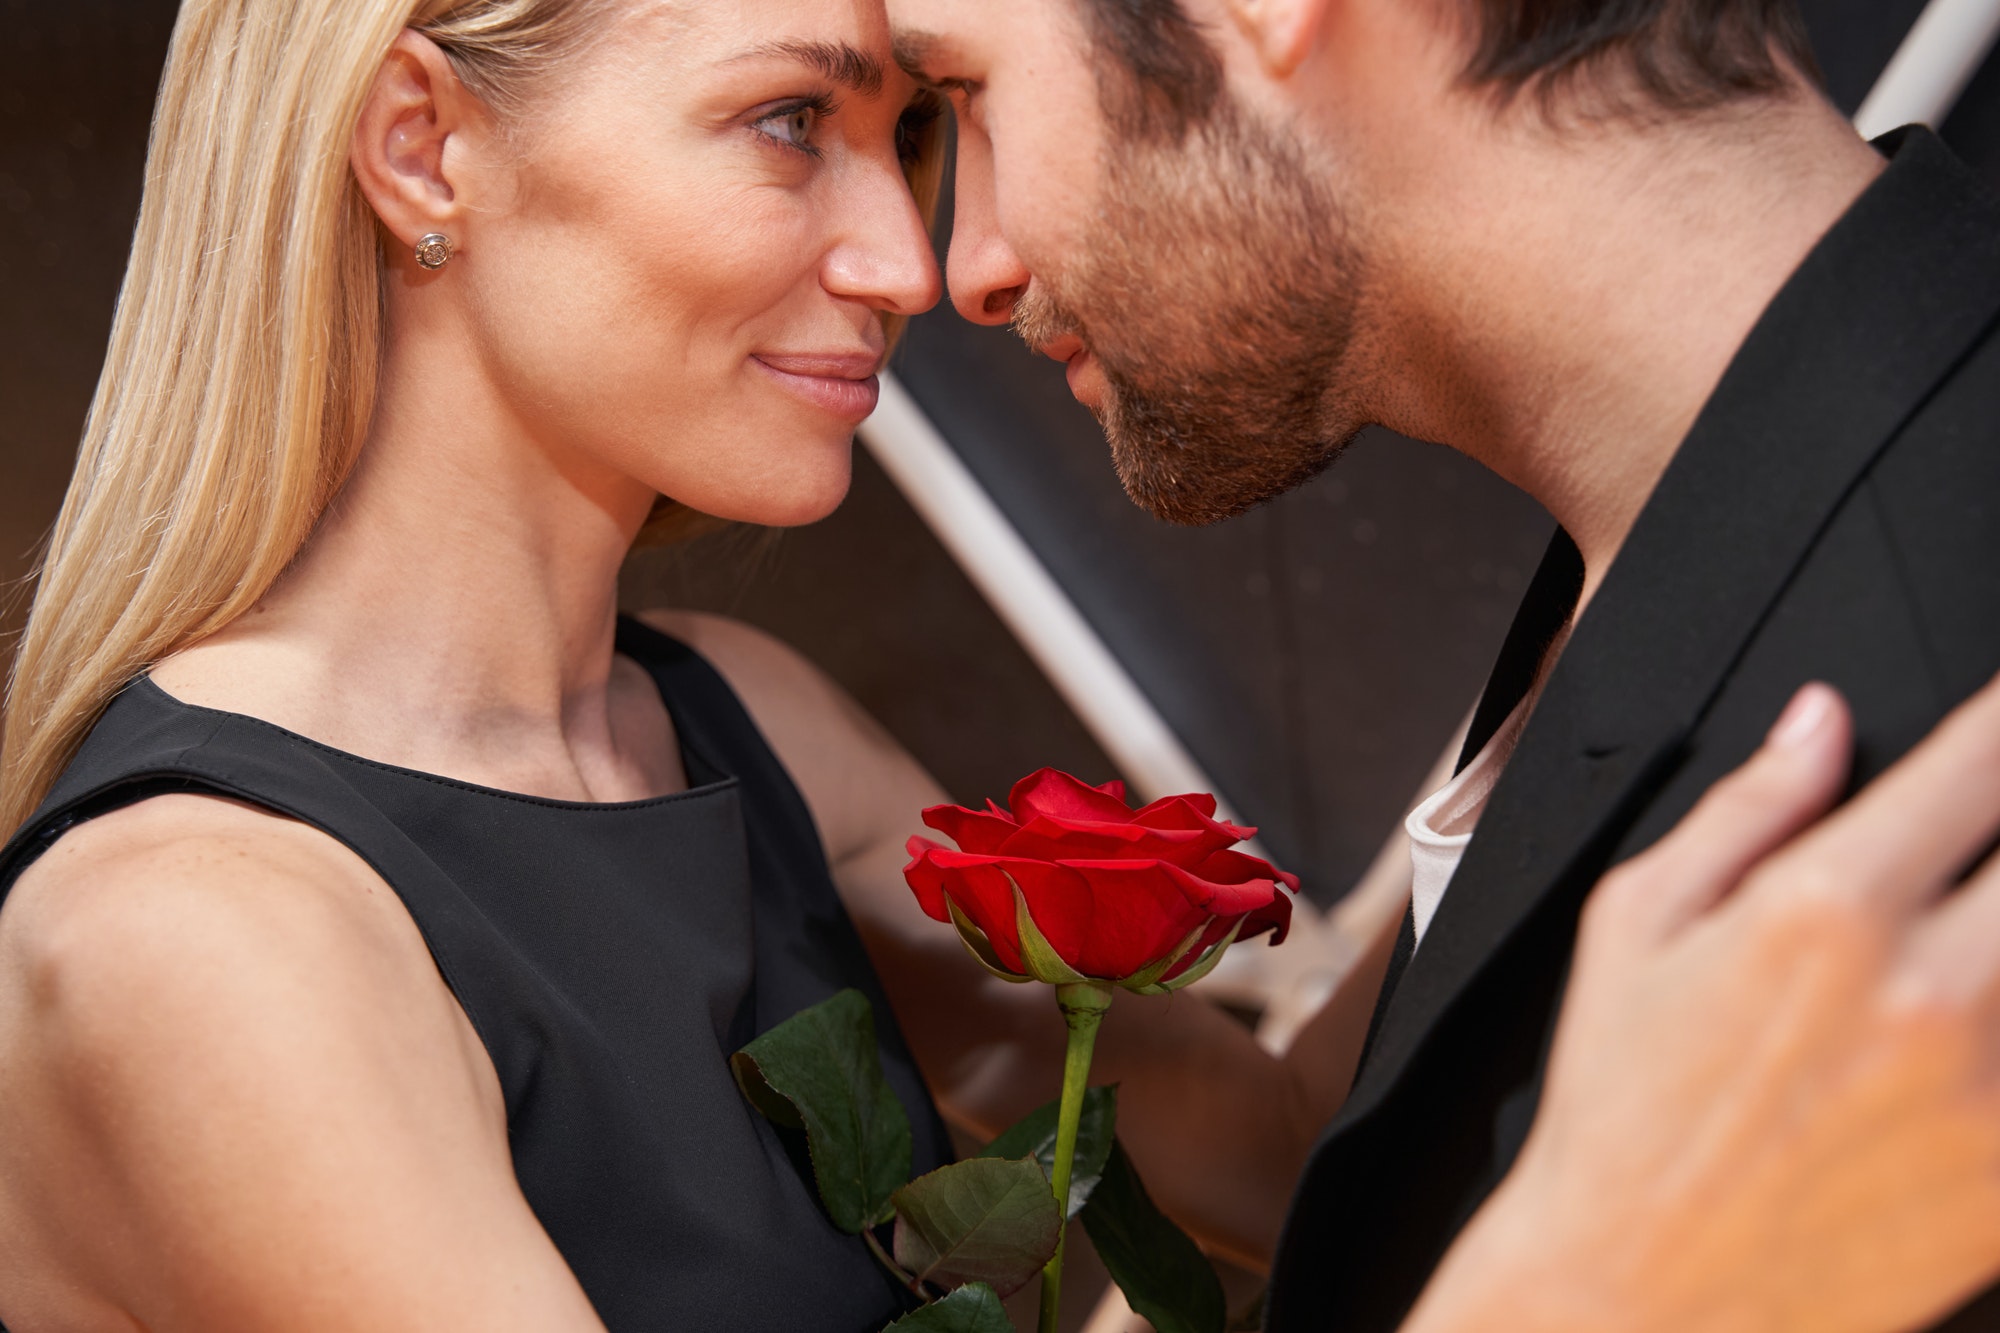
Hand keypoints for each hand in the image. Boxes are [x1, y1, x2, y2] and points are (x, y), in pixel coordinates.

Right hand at [1413, 672, 1999, 1332]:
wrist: (1638, 1291)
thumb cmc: (1623, 1110)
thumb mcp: (1632, 926)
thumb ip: (1743, 809)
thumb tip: (1818, 721)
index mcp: (1825, 909)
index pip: (1981, 756)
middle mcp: (1934, 990)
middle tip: (1985, 848)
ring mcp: (1996, 1090)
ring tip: (1970, 937)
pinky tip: (1972, 1025)